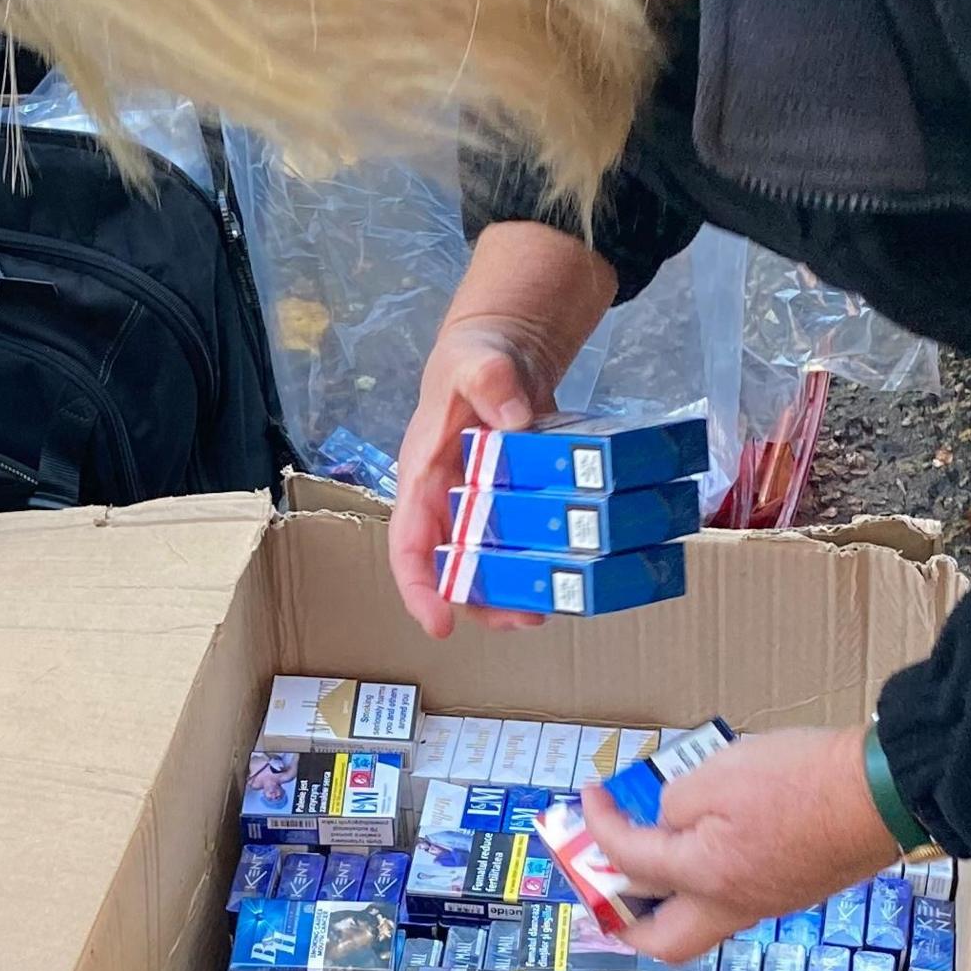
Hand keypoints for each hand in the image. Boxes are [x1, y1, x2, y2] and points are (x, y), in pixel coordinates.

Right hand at [388, 220, 617, 637]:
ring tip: (543, 610)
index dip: (418, 585)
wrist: (503, 348)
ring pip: (482, 564)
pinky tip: (562, 576)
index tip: (438, 621)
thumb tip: (511, 417)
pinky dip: (533, 565)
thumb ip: (490, 381)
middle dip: (478, 602)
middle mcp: (446, 500)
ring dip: (507, 594)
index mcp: (424, 475)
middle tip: (521, 619)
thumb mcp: (477, 361)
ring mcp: (477, 505)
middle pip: (448, 567)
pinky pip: (514, 544)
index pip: (408, 541)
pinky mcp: (509, 502)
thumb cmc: (476, 358)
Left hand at [575, 726, 903, 962]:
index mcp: (704, 876)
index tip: (591, 798)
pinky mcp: (788, 890)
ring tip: (649, 856)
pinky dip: (702, 879)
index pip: (628, 859)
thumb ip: (675, 803)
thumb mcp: (719, 773)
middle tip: (603, 881)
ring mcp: (764, 903)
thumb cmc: (805, 781)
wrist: (880, 794)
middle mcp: (731, 906)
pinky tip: (703, 842)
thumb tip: (666, 821)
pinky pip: (729, 899)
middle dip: (622, 918)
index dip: (598, 824)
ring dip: (663, 897)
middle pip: (662, 941)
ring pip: (697, 923)